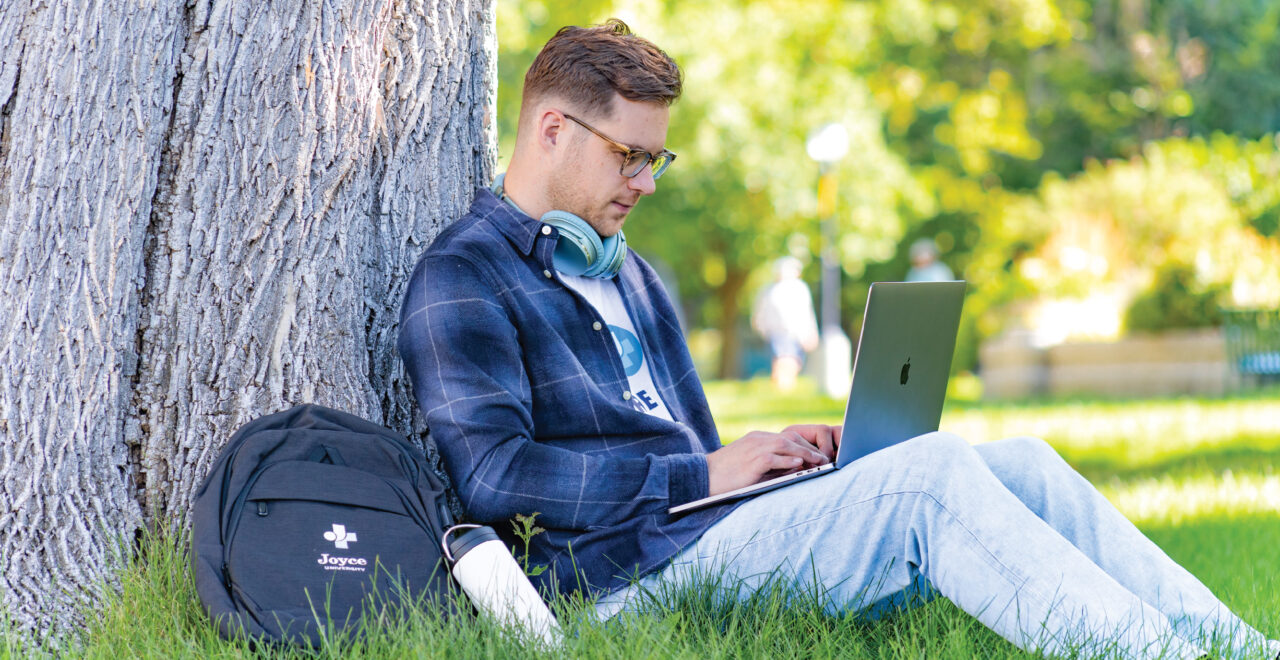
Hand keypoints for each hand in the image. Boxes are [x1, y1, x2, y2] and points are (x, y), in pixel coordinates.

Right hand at [705, 424, 842, 495]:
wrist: (703, 476)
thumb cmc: (725, 475)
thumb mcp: (750, 466)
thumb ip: (770, 464)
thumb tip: (794, 471)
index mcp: (757, 438)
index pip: (787, 437)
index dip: (804, 446)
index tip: (816, 456)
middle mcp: (758, 439)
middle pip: (791, 437)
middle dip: (809, 448)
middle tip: (823, 459)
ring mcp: (755, 448)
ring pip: (786, 445)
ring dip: (805, 453)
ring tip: (819, 462)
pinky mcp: (752, 460)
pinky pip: (774, 457)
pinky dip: (789, 461)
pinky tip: (800, 466)